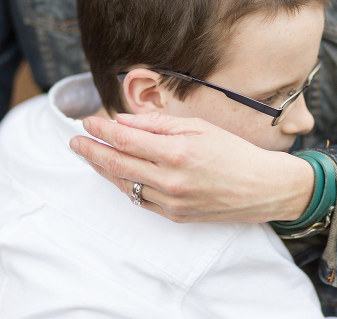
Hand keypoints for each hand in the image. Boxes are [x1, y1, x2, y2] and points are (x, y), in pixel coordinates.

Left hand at [69, 113, 313, 222]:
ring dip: (104, 169)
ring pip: (125, 184)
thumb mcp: (199, 127)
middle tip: (74, 141)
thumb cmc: (234, 151)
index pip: (125, 138)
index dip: (101, 130)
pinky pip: (141, 200)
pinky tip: (117, 175)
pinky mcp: (175, 216)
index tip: (87, 121)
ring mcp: (171, 201)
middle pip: (117, 163)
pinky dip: (126, 186)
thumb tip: (123, 121)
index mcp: (177, 151)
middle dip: (91, 151)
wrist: (262, 188)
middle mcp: (170, 179)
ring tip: (90, 156)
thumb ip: (158, 124)